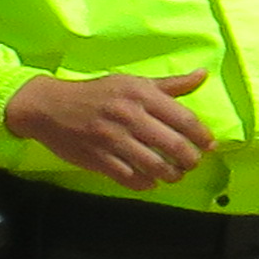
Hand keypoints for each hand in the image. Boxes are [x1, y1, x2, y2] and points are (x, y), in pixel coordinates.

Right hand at [6, 69, 215, 188]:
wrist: (49, 106)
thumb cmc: (97, 94)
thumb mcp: (132, 83)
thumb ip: (170, 85)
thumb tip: (202, 75)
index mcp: (141, 95)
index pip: (184, 119)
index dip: (202, 136)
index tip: (209, 145)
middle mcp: (129, 116)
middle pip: (174, 146)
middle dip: (191, 160)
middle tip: (192, 163)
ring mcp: (112, 139)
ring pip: (155, 165)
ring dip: (172, 174)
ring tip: (175, 174)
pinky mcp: (97, 158)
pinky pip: (130, 178)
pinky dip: (146, 183)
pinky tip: (151, 180)